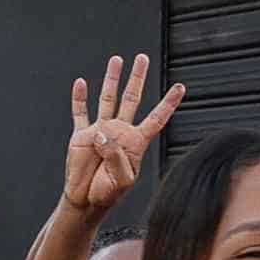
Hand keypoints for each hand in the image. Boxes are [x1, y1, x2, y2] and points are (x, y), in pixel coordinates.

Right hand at [60, 54, 183, 215]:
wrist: (86, 200)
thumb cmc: (108, 193)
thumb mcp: (121, 179)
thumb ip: (115, 155)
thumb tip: (102, 132)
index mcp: (136, 142)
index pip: (156, 118)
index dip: (168, 103)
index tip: (180, 87)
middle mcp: (120, 131)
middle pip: (132, 98)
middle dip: (138, 78)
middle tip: (142, 58)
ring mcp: (101, 131)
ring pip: (108, 99)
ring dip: (112, 79)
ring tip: (117, 60)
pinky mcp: (81, 135)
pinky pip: (81, 113)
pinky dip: (80, 98)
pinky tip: (81, 83)